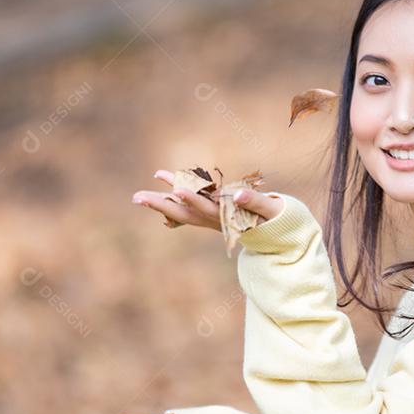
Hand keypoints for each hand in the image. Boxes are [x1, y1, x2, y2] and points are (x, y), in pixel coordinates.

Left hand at [131, 169, 284, 229]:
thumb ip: (254, 202)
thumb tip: (237, 194)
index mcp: (229, 218)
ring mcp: (209, 219)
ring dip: (160, 203)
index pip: (207, 209)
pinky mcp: (208, 214)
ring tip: (138, 195)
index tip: (177, 189)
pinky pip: (186, 206)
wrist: (274, 234)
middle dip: (161, 206)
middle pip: (183, 214)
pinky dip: (172, 196)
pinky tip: (162, 179)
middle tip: (138, 198)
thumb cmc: (276, 219)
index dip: (192, 200)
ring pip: (180, 212)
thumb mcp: (271, 210)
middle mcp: (214, 220)